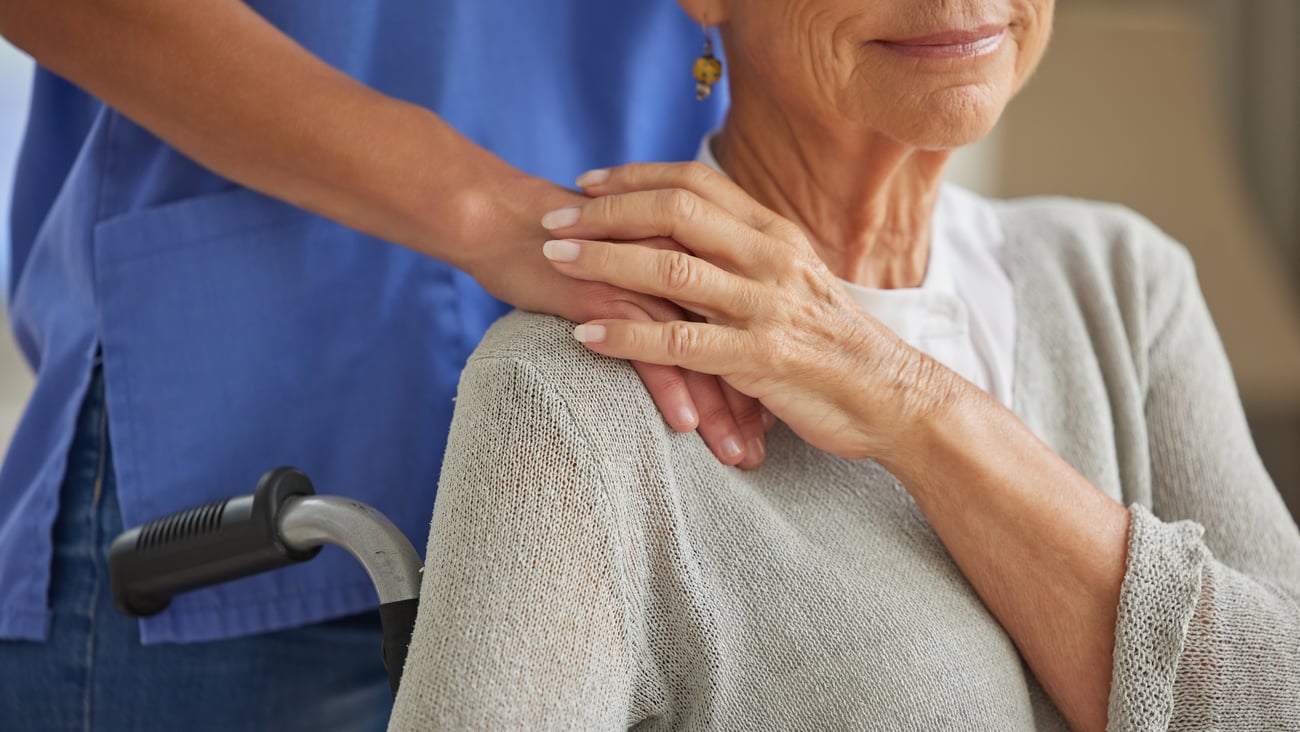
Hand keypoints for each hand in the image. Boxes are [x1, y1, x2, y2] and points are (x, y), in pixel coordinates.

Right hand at [453, 171, 771, 468]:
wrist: (502, 218)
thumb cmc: (567, 246)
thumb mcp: (633, 261)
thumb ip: (668, 286)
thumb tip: (691, 329)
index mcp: (696, 250)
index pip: (747, 319)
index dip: (765, 370)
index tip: (778, 420)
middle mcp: (683, 260)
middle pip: (735, 338)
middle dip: (756, 399)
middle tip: (765, 449)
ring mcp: (647, 276)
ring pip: (701, 348)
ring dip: (722, 408)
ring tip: (737, 455)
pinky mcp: (608, 292)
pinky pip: (648, 346)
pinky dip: (671, 387)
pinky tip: (685, 425)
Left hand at [539, 162, 962, 461]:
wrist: (891, 397)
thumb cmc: (835, 344)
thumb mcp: (796, 282)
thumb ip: (748, 255)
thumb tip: (694, 236)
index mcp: (776, 234)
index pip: (696, 183)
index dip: (636, 177)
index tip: (588, 181)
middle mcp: (770, 258)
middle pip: (675, 214)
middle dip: (606, 212)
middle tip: (552, 218)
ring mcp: (765, 307)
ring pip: (670, 271)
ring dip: (603, 263)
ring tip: (554, 261)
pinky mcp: (758, 358)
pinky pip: (679, 343)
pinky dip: (626, 337)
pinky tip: (585, 336)